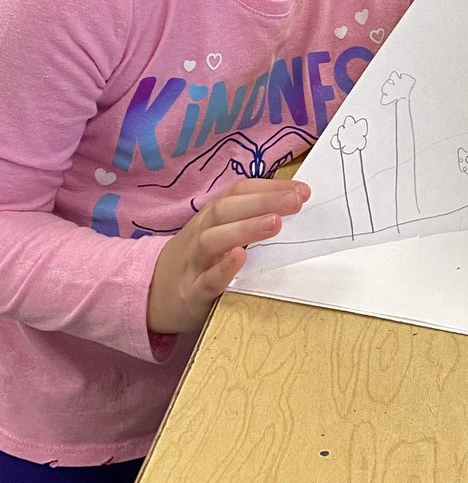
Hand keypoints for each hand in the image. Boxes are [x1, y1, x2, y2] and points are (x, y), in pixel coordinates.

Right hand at [147, 178, 310, 334]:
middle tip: (295, 202)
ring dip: (245, 229)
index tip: (302, 190)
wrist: (150, 294)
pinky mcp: (190, 294)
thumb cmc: (197, 259)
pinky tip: (241, 258)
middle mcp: (200, 234)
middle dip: (262, 202)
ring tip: (275, 223)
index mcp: (210, 217)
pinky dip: (223, 269)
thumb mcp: (216, 232)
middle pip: (225, 211)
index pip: (238, 193)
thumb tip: (290, 203)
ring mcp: (193, 263)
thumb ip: (247, 218)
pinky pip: (205, 281)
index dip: (269, 188)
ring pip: (213, 241)